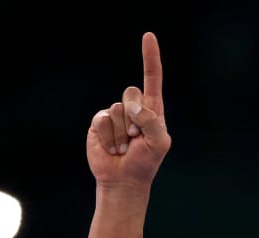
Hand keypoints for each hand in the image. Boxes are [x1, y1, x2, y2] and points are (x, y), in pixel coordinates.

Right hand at [86, 32, 171, 187]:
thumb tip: (131, 106)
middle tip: (136, 139)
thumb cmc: (145, 162)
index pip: (152, 78)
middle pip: (131, 92)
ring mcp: (115, 115)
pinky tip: (112, 149)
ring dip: (122, 134)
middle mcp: (132, 108)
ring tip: (124, 148)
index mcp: (151, 109)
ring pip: (117, 110)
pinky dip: (109, 137)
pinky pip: (103, 120)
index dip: (150, 57)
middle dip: (135, 118)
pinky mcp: (99, 123)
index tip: (148, 36)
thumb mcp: (159, 142)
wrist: (123, 181)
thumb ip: (151, 120)